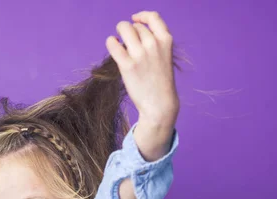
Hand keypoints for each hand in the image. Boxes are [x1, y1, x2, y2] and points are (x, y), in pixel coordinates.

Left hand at [105, 11, 178, 127]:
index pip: (153, 17)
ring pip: (124, 29)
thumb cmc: (160, 81)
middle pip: (135, 26)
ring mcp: (140, 54)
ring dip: (120, 34)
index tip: (135, 19)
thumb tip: (131, 28)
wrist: (159, 103)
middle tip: (129, 45)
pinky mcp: (127, 65)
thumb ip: (154, 41)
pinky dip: (111, 42)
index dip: (142, 16)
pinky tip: (113, 45)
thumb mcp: (165, 56)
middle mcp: (153, 44)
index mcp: (166, 40)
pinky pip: (113, 43)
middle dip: (130, 32)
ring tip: (121, 46)